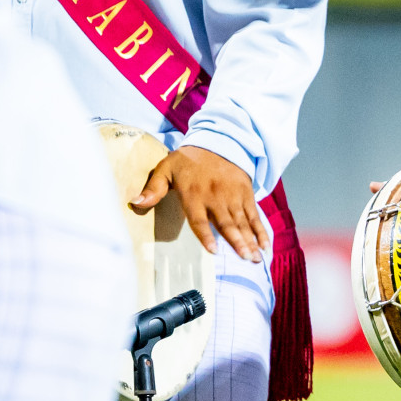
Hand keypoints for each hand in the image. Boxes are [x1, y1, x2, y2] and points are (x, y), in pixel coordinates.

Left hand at [133, 146, 268, 262]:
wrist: (218, 141)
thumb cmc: (188, 161)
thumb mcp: (165, 169)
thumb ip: (153, 189)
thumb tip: (134, 203)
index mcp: (194, 194)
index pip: (200, 219)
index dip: (207, 235)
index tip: (214, 250)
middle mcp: (216, 196)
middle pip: (227, 223)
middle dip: (238, 242)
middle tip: (247, 259)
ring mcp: (233, 195)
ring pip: (243, 221)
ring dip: (251, 240)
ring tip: (256, 257)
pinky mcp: (246, 193)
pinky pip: (254, 214)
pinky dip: (260, 230)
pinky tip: (265, 244)